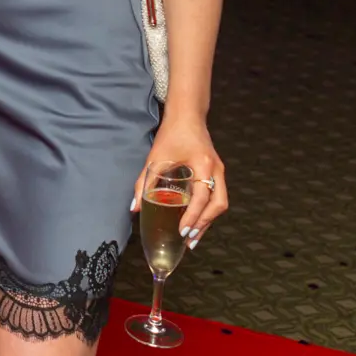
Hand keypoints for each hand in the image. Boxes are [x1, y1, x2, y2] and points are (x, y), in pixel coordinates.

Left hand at [131, 116, 227, 251]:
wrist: (187, 115)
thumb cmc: (171, 134)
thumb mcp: (155, 158)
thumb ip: (144, 183)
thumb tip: (134, 207)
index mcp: (204, 165)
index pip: (202, 197)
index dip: (193, 216)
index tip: (182, 231)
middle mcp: (216, 170)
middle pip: (218, 204)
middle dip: (204, 224)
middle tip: (189, 239)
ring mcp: (219, 171)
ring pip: (220, 202)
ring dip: (208, 220)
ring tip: (193, 236)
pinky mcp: (217, 173)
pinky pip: (217, 196)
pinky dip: (208, 211)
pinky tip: (197, 220)